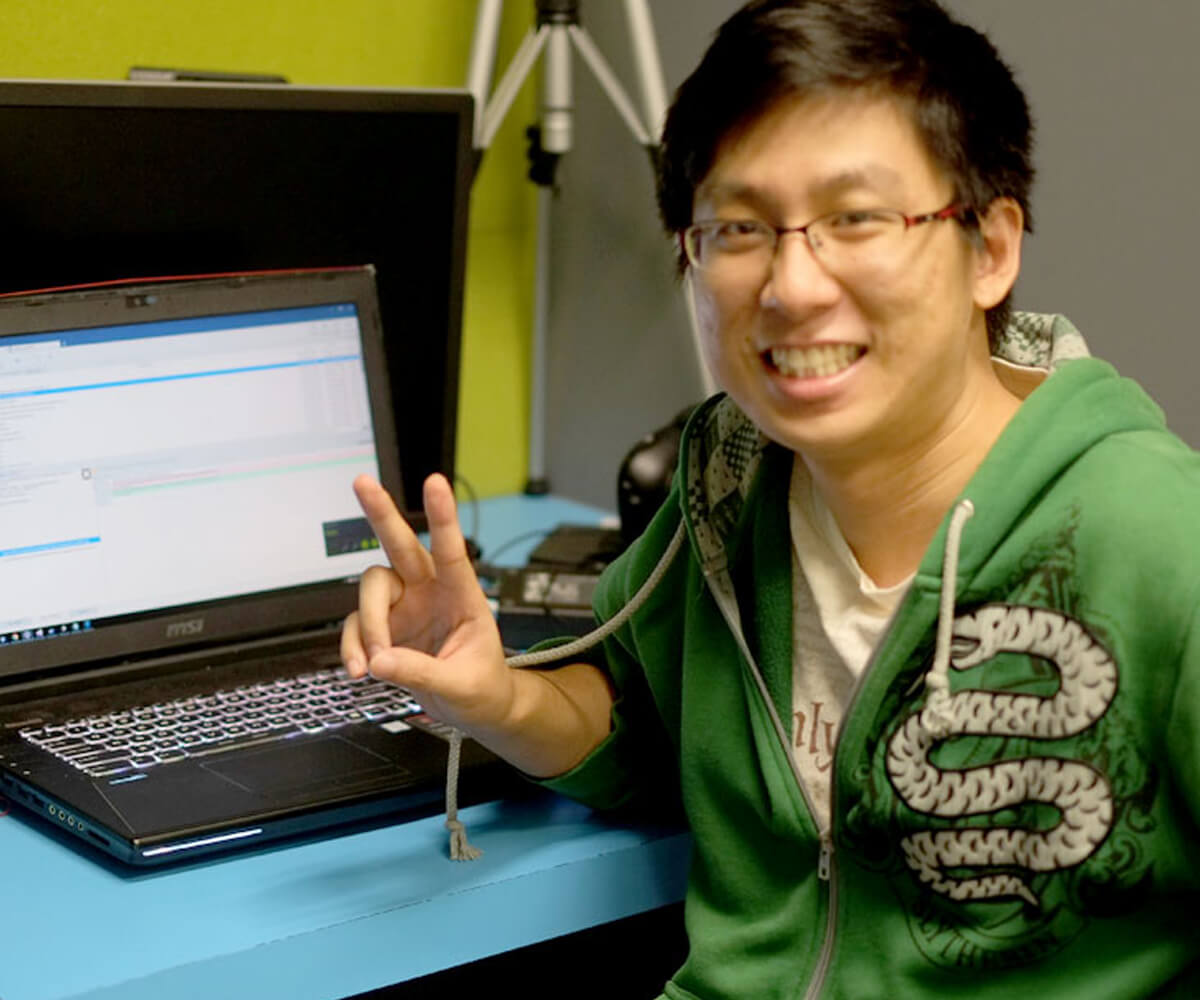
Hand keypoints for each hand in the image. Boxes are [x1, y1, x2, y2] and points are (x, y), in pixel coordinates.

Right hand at [340, 473, 513, 734]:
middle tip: (362, 482)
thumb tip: (381, 661)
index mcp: (463, 596)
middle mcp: (430, 592)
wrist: (476, 709)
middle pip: (401, 545)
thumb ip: (421, 673)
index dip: (443, 516)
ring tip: (373, 664)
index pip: (452, 551)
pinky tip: (361, 669)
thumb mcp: (461, 685)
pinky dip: (353, 647)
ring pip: (370, 590)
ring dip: (366, 625)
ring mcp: (404, 607)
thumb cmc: (482, 688)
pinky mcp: (384, 627)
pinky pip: (356, 626)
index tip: (435, 482)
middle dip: (381, 513)